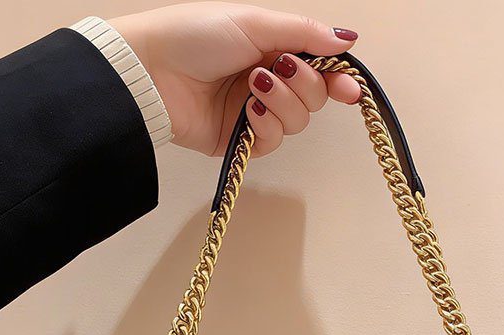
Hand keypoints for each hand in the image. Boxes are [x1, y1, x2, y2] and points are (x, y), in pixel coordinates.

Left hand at [111, 3, 361, 156]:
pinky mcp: (240, 141)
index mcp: (273, 49)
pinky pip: (272, 143)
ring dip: (282, 104)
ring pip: (296, 123)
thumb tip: (348, 39)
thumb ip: (304, 33)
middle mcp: (268, 82)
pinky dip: (266, 127)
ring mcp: (254, 113)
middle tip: (278, 71)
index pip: (319, 68)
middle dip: (304, 86)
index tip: (349, 90)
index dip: (337, 80)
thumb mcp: (255, 22)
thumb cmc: (197, 35)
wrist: (154, 72)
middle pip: (314, 98)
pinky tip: (247, 112)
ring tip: (252, 88)